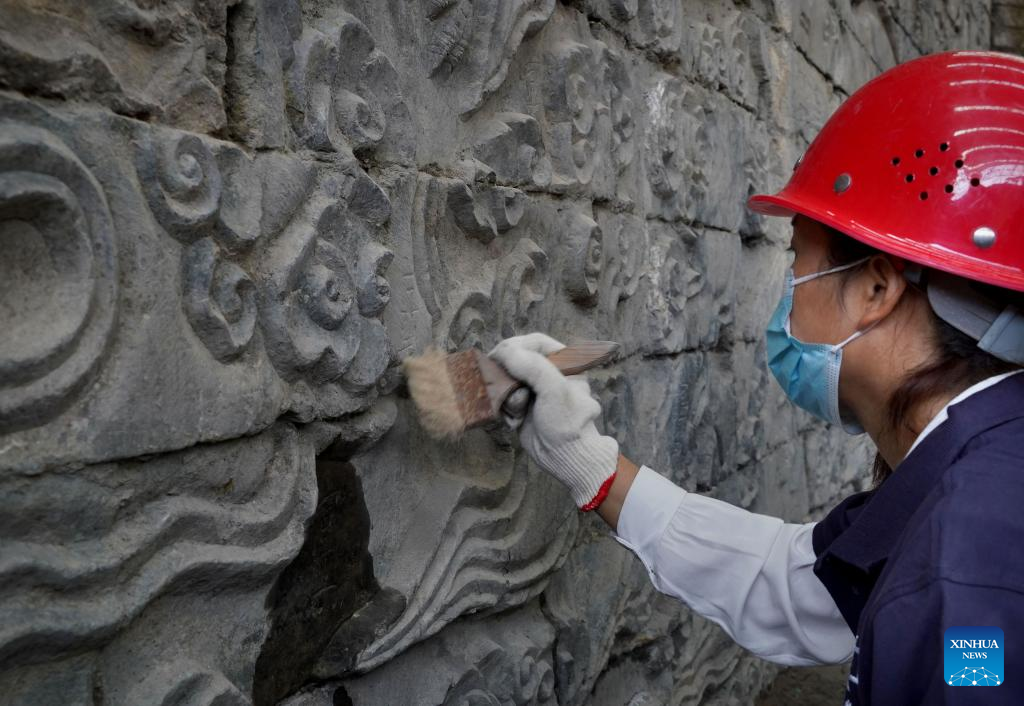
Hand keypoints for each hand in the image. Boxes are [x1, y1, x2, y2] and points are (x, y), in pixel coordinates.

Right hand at [487, 333, 618, 509]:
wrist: (564, 457)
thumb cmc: (568, 422)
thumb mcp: (555, 389)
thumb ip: (533, 367)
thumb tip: (504, 352)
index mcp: (564, 362)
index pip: (534, 342)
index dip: (515, 346)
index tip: (498, 355)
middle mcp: (548, 373)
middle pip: (516, 359)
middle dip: (508, 374)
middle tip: (502, 384)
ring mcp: (534, 389)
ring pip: (506, 379)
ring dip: (507, 394)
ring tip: (517, 409)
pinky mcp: (522, 405)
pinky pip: (504, 398)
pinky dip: (505, 408)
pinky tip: (516, 420)